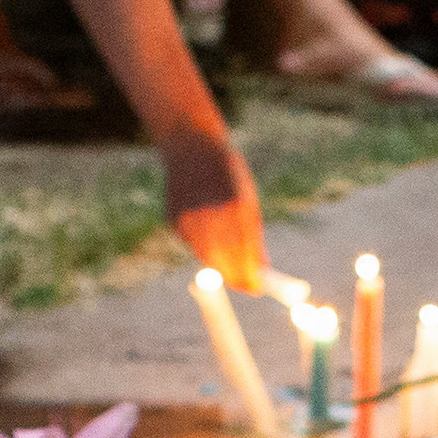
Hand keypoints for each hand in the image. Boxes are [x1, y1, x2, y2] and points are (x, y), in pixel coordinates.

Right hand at [161, 129, 266, 285]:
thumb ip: (254, 236)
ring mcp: (190, 219)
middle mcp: (212, 216)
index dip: (250, 278)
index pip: (244, 257)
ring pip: (207, 258)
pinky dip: (202, 243)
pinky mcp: (174, 220)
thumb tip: (263, 269)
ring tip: (224, 237)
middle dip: (236, 277)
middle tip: (246, 283)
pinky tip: (204, 221)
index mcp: (237, 208)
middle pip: (224, 265)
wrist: (191, 147)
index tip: (256, 289)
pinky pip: (192, 245)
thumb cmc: (228, 174)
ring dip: (219, 260)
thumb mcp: (248, 199)